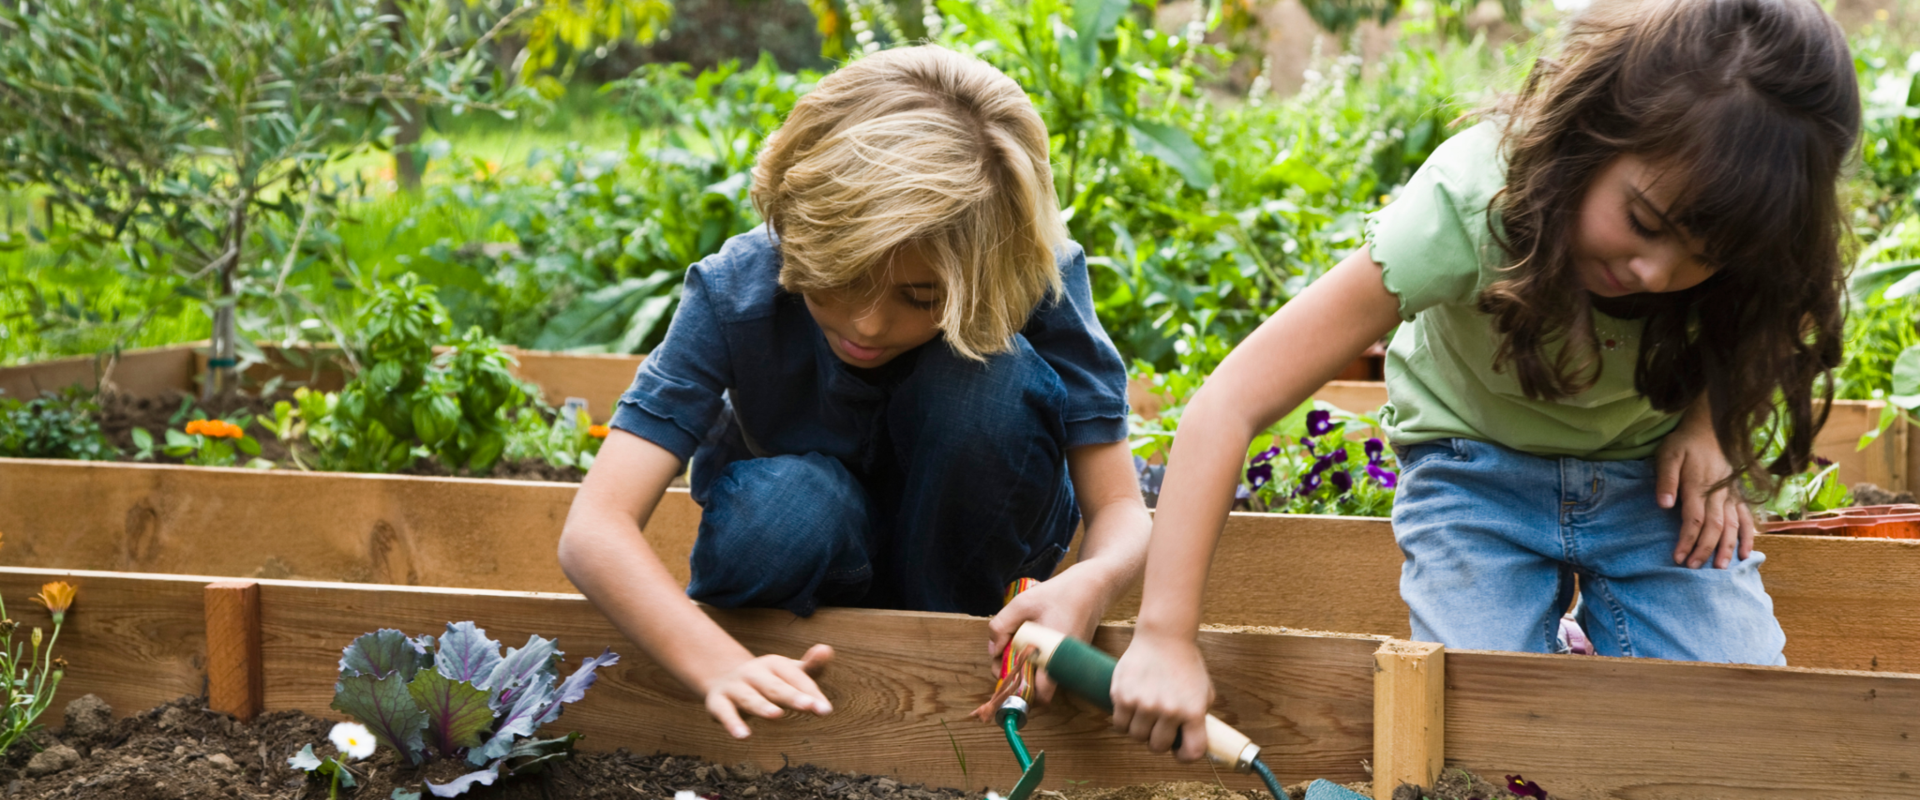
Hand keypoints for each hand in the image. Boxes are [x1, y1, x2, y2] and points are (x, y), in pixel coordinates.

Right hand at [700, 644, 834, 737]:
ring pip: (750, 698)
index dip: (811, 693)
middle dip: (792, 696)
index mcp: (774, 664)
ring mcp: (735, 686)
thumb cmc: (768, 680)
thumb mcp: (789, 673)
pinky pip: (724, 713)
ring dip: (762, 706)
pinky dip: (732, 723)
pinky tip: (743, 736)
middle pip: (775, 686)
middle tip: (809, 706)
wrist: (724, 678)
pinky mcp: (718, 702)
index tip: (825, 709)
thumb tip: (827, 650)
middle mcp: (754, 672)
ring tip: (776, 715)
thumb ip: (811, 667)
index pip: (796, 678)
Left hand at [986, 563, 1122, 700]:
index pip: (1041, 695)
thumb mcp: (1022, 603)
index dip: (1021, 694)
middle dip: (1018, 678)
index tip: (1006, 677)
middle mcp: (1065, 664)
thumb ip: (1001, 626)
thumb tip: (993, 651)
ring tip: (1015, 646)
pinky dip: (1037, 659)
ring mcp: (1071, 662)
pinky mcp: (1072, 656)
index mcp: (1054, 656)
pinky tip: (1030, 641)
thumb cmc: (1059, 593)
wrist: (1092, 586)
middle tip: (1004, 657)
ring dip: (1027, 668)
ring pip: (1044, 678)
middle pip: (1039, 689)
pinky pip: (1051, 666)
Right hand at [1109, 629, 1213, 761]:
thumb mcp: (1204, 691)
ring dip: (1140, 730)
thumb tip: (1192, 741)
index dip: (1185, 756)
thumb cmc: (1186, 664)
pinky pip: (1119, 724)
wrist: (1164, 636)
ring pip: (1136, 736)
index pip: (1192, 752)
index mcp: (1193, 711)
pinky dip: (1124, 721)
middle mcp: (1169, 710)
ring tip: (1144, 716)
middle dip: (1158, 741)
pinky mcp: (1123, 695)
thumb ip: (1200, 717)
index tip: (1180, 751)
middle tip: (1158, 728)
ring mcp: (1144, 704)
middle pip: (1157, 746)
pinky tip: (1131, 710)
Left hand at [1655, 415, 1754, 569]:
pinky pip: (1747, 517)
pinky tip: (1746, 553)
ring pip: (1733, 525)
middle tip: (1693, 568)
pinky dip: (1748, 535)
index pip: (1694, 520)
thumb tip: (1664, 504)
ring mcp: (1731, 494)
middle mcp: (1718, 493)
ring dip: (1727, 547)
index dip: (1687, 540)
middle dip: (1705, 549)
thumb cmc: (1684, 443)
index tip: (1678, 558)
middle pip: (1714, 527)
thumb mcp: (1668, 454)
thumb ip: (1666, 479)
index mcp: (1698, 485)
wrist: (1711, 427)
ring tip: (1722, 567)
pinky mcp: (1738, 494)